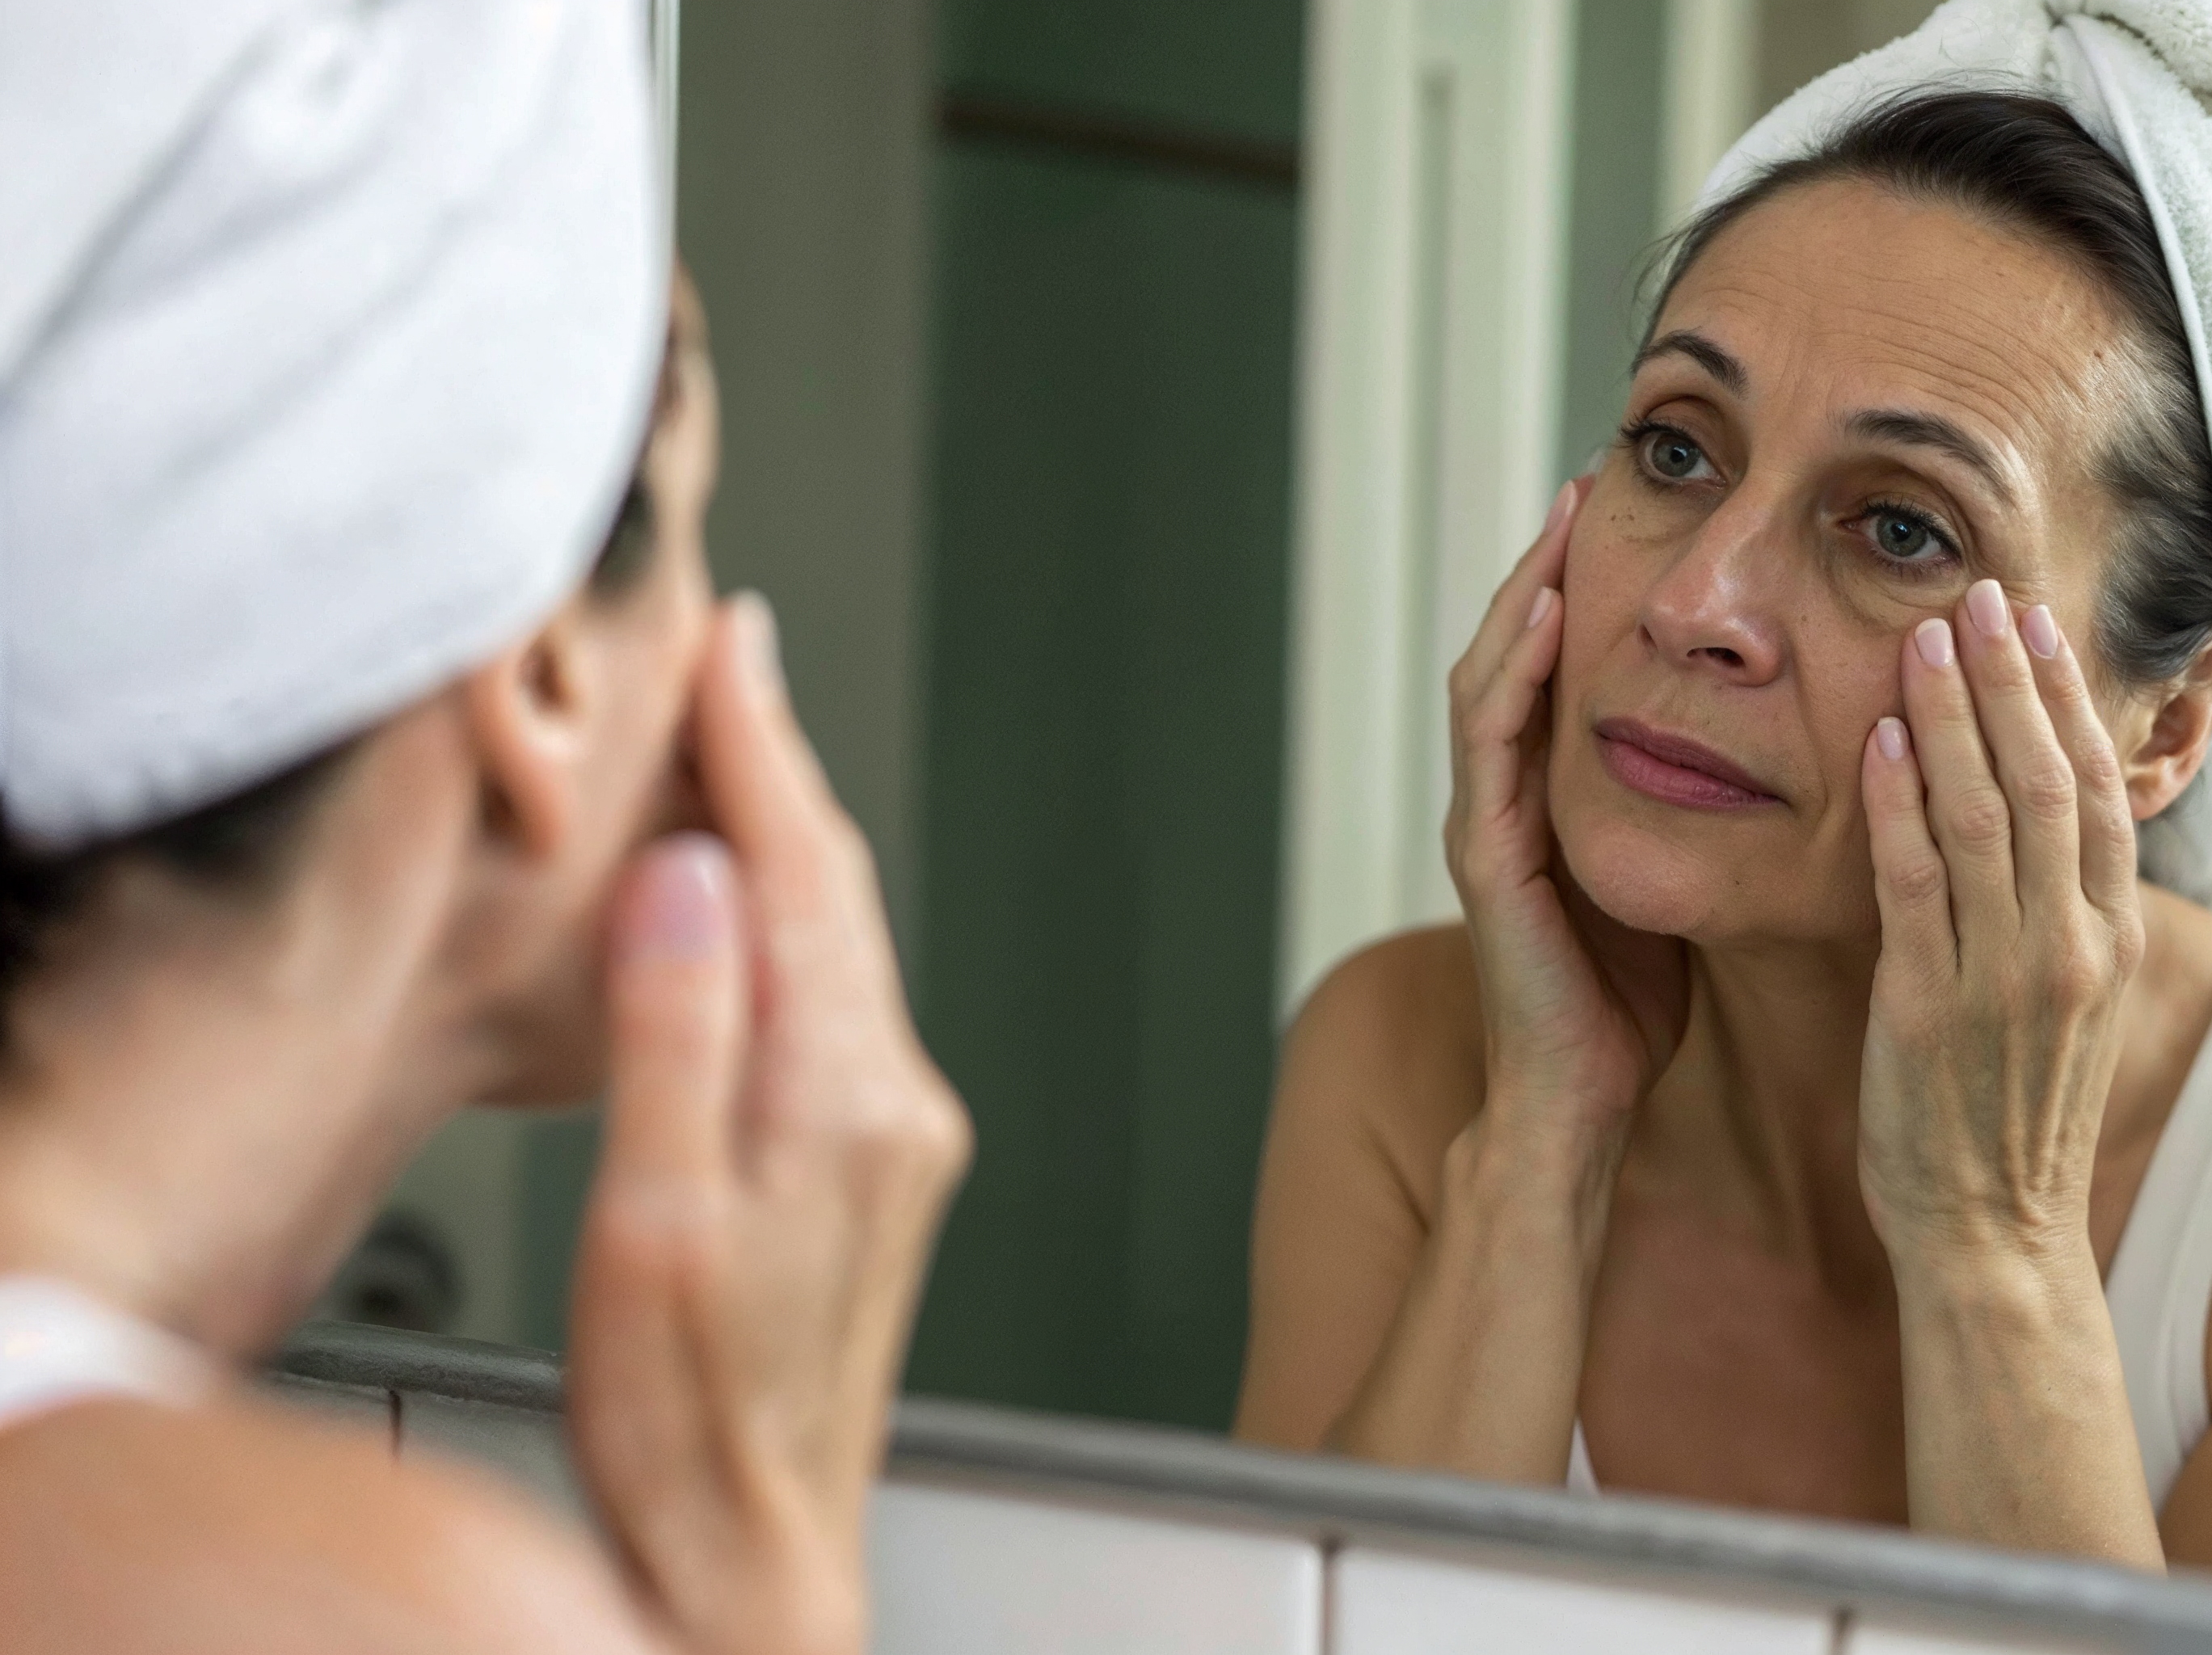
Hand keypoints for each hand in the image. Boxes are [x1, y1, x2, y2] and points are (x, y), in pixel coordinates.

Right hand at [566, 594, 972, 1654]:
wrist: (751, 1550)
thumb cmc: (690, 1419)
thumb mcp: (652, 1220)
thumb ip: (676, 1035)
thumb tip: (693, 877)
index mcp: (846, 1100)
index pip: (808, 878)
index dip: (762, 751)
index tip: (734, 649)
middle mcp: (896, 1106)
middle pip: (842, 895)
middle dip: (782, 772)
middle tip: (736, 665)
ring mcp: (897, 1138)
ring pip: (845, 942)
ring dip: (791, 844)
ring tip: (738, 751)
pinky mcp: (876, 1168)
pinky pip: (839, 998)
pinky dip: (796, 923)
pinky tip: (756, 908)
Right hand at [1443, 479, 1687, 1181]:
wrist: (1580, 1106)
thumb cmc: (1632, 1008)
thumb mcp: (1678, 877)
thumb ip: (1693, 810)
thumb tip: (1776, 747)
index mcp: (1551, 799)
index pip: (1562, 667)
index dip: (1586, 586)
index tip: (1636, 509)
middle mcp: (1506, 799)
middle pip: (1514, 649)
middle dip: (1546, 561)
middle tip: (1592, 475)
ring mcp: (1486, 826)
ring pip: (1490, 677)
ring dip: (1522, 590)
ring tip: (1564, 513)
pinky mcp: (1486, 861)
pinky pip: (1490, 745)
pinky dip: (1512, 673)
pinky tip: (1545, 615)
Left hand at [1854, 580, 2141, 1263]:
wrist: (1995, 1239)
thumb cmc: (2012, 1118)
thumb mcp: (2065, 1005)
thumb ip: (2059, 913)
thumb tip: (2041, 821)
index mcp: (2109, 939)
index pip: (2093, 789)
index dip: (2063, 698)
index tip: (2031, 622)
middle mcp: (2070, 946)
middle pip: (2046, 779)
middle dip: (2012, 678)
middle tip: (1977, 592)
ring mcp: (2004, 976)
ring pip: (1984, 814)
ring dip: (1954, 715)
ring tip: (1926, 635)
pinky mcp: (1928, 1009)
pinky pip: (1916, 885)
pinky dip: (1899, 807)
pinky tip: (1882, 740)